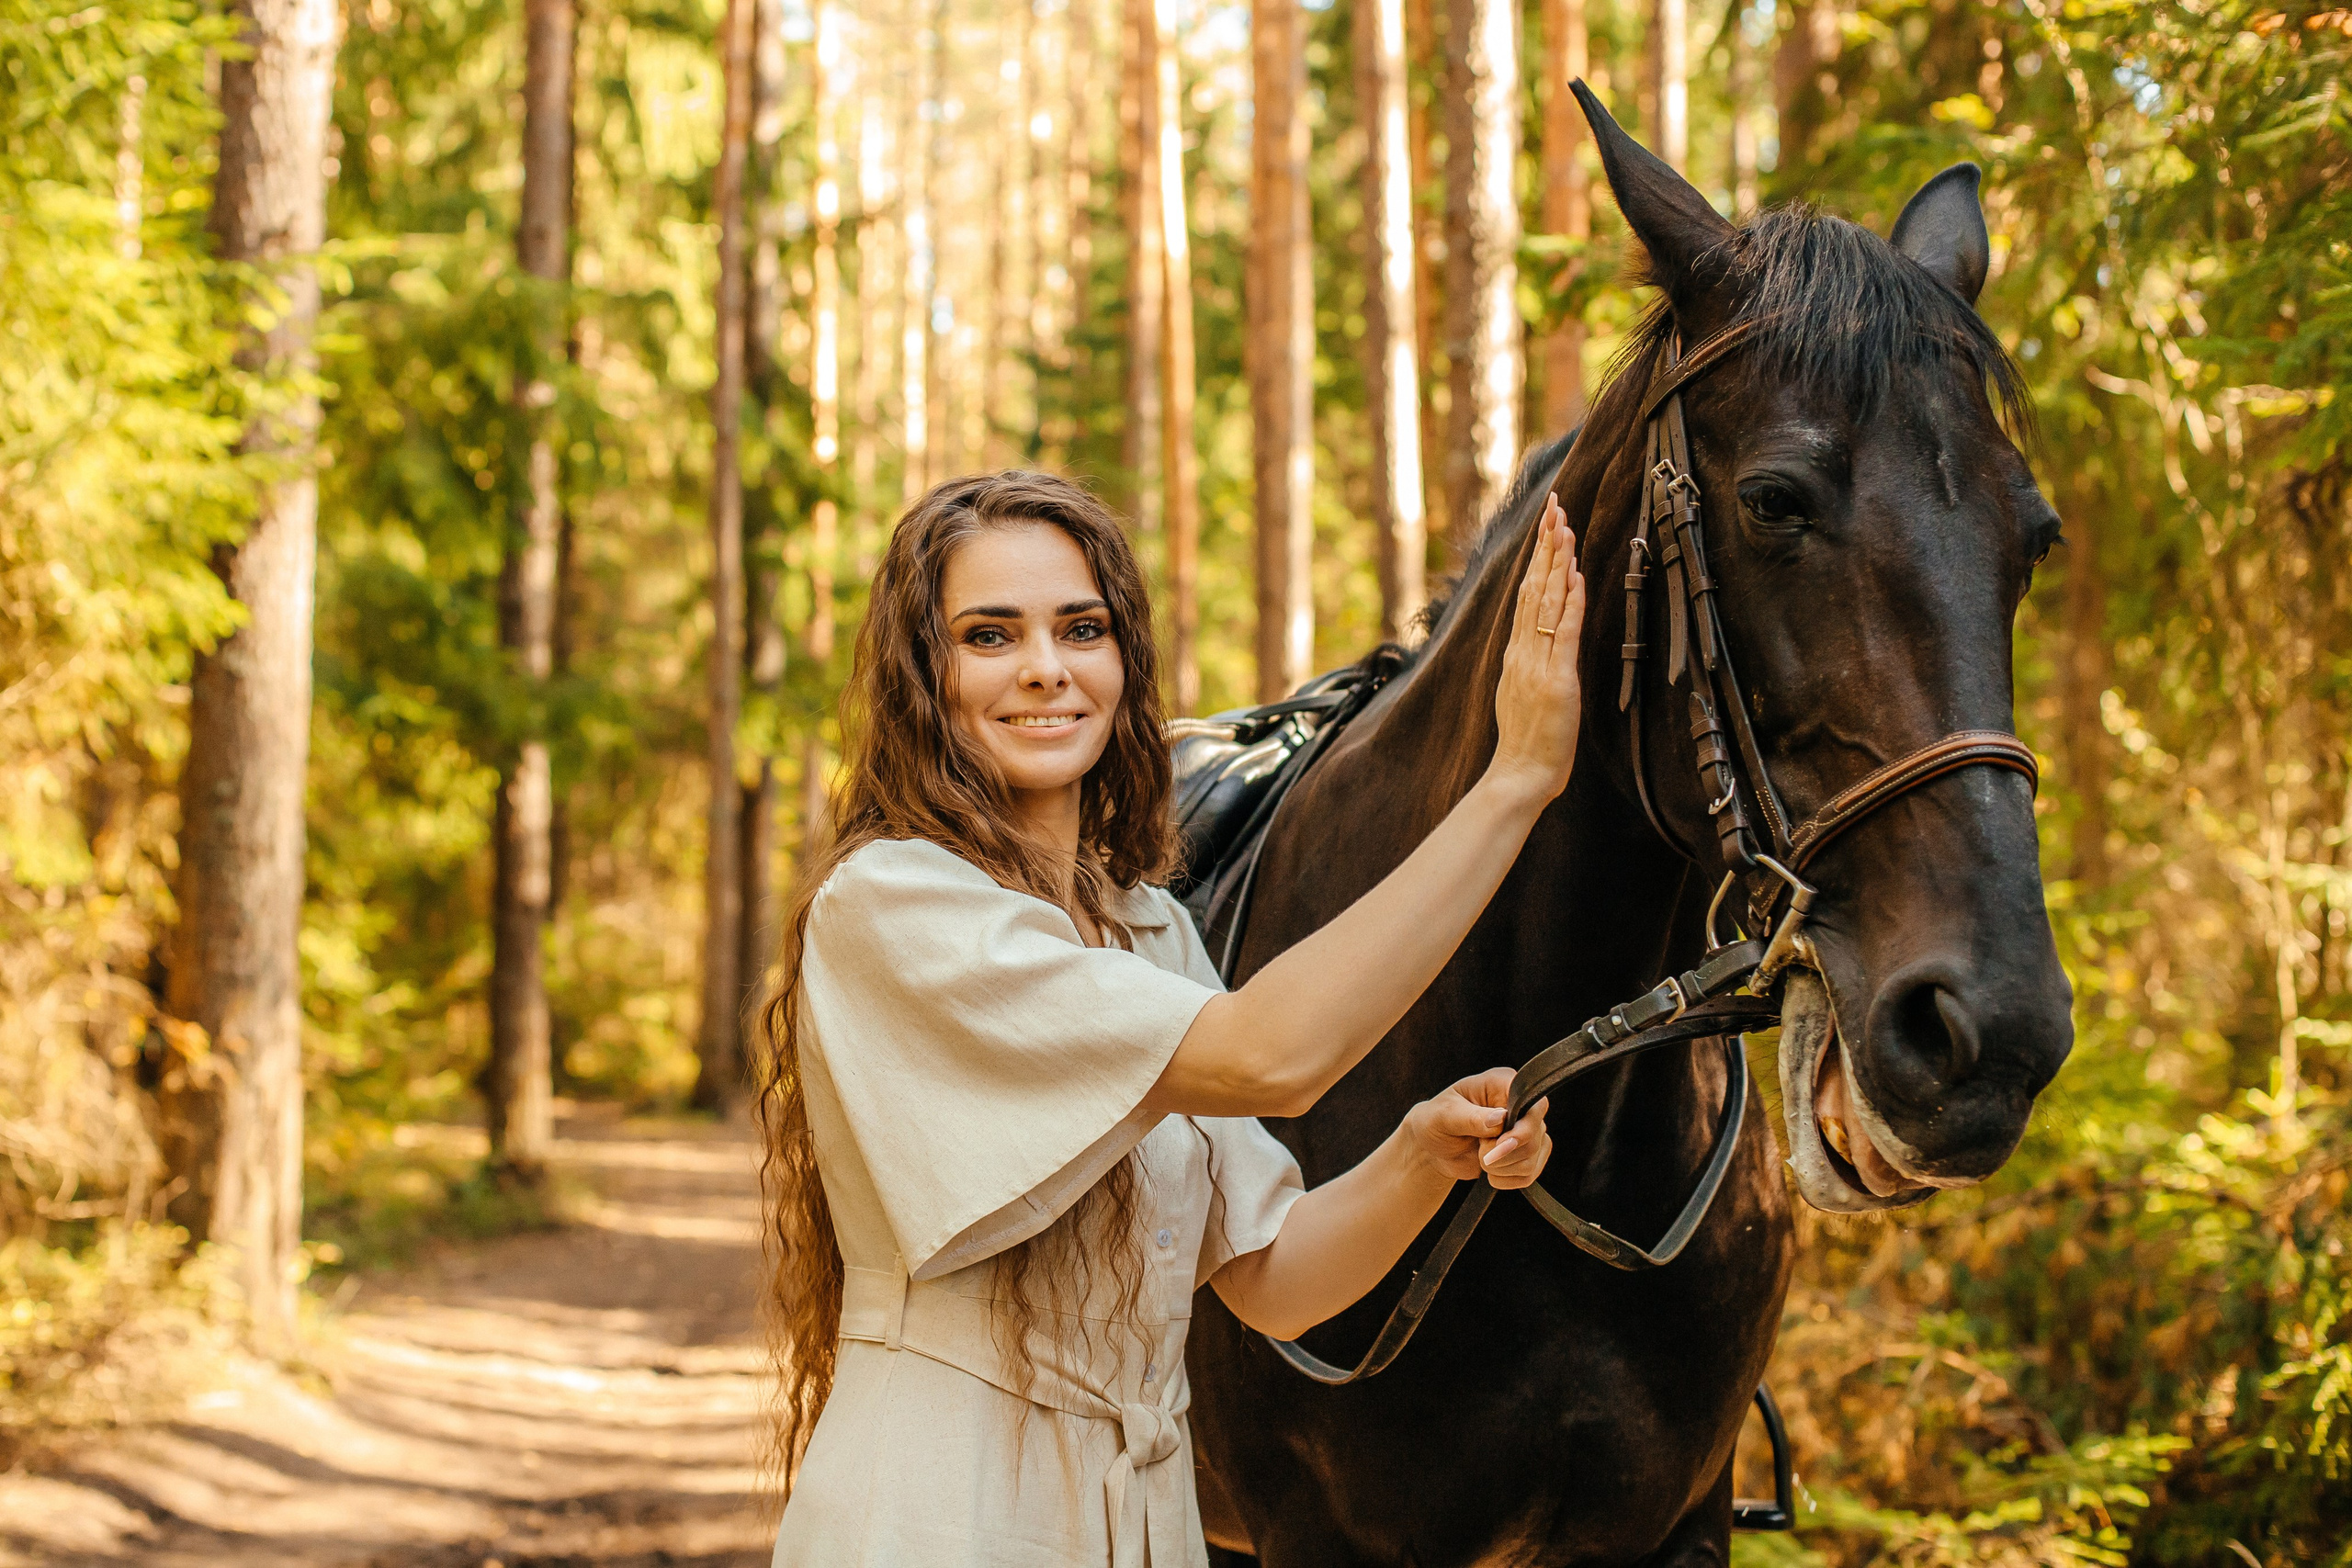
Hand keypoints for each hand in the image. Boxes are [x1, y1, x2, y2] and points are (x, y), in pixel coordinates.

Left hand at [1404, 1067, 1551, 1190]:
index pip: (1532, 1104)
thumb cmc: (1435, 1121)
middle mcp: (1520, 1104)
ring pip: (1533, 1156)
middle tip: (1482, 1155)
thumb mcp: (1444, 1115)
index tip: (1498, 1144)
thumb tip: (1499, 1118)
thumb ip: (1470, 1117)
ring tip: (1482, 1159)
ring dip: (1504, 1168)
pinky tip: (1491, 1174)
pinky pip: (1530, 1173)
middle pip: (1536, 1134)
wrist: (1433, 1147)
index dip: (1521, 1129)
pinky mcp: (1525, 1153)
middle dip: (1506, 1153)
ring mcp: (1526, 1129)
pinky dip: (1509, 1180)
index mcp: (1502, 1083)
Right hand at [1487, 494, 1585, 805]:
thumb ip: (1531, 664)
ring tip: (1566, 526)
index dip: (1538, 557)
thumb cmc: (1527, 743)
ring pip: (1547, 601)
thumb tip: (1539, 642)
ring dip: (1558, 562)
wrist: (1520, 774)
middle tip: (1555, 506)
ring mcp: (1538, 663)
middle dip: (1546, 544)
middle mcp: (1523, 650)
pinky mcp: (1557, 679)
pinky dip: (1571, 602)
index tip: (1548, 525)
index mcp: (1516, 653)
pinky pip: (1565, 632)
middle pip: (1534, 586)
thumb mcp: (1524, 694)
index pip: (1527, 594)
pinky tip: (1577, 575)